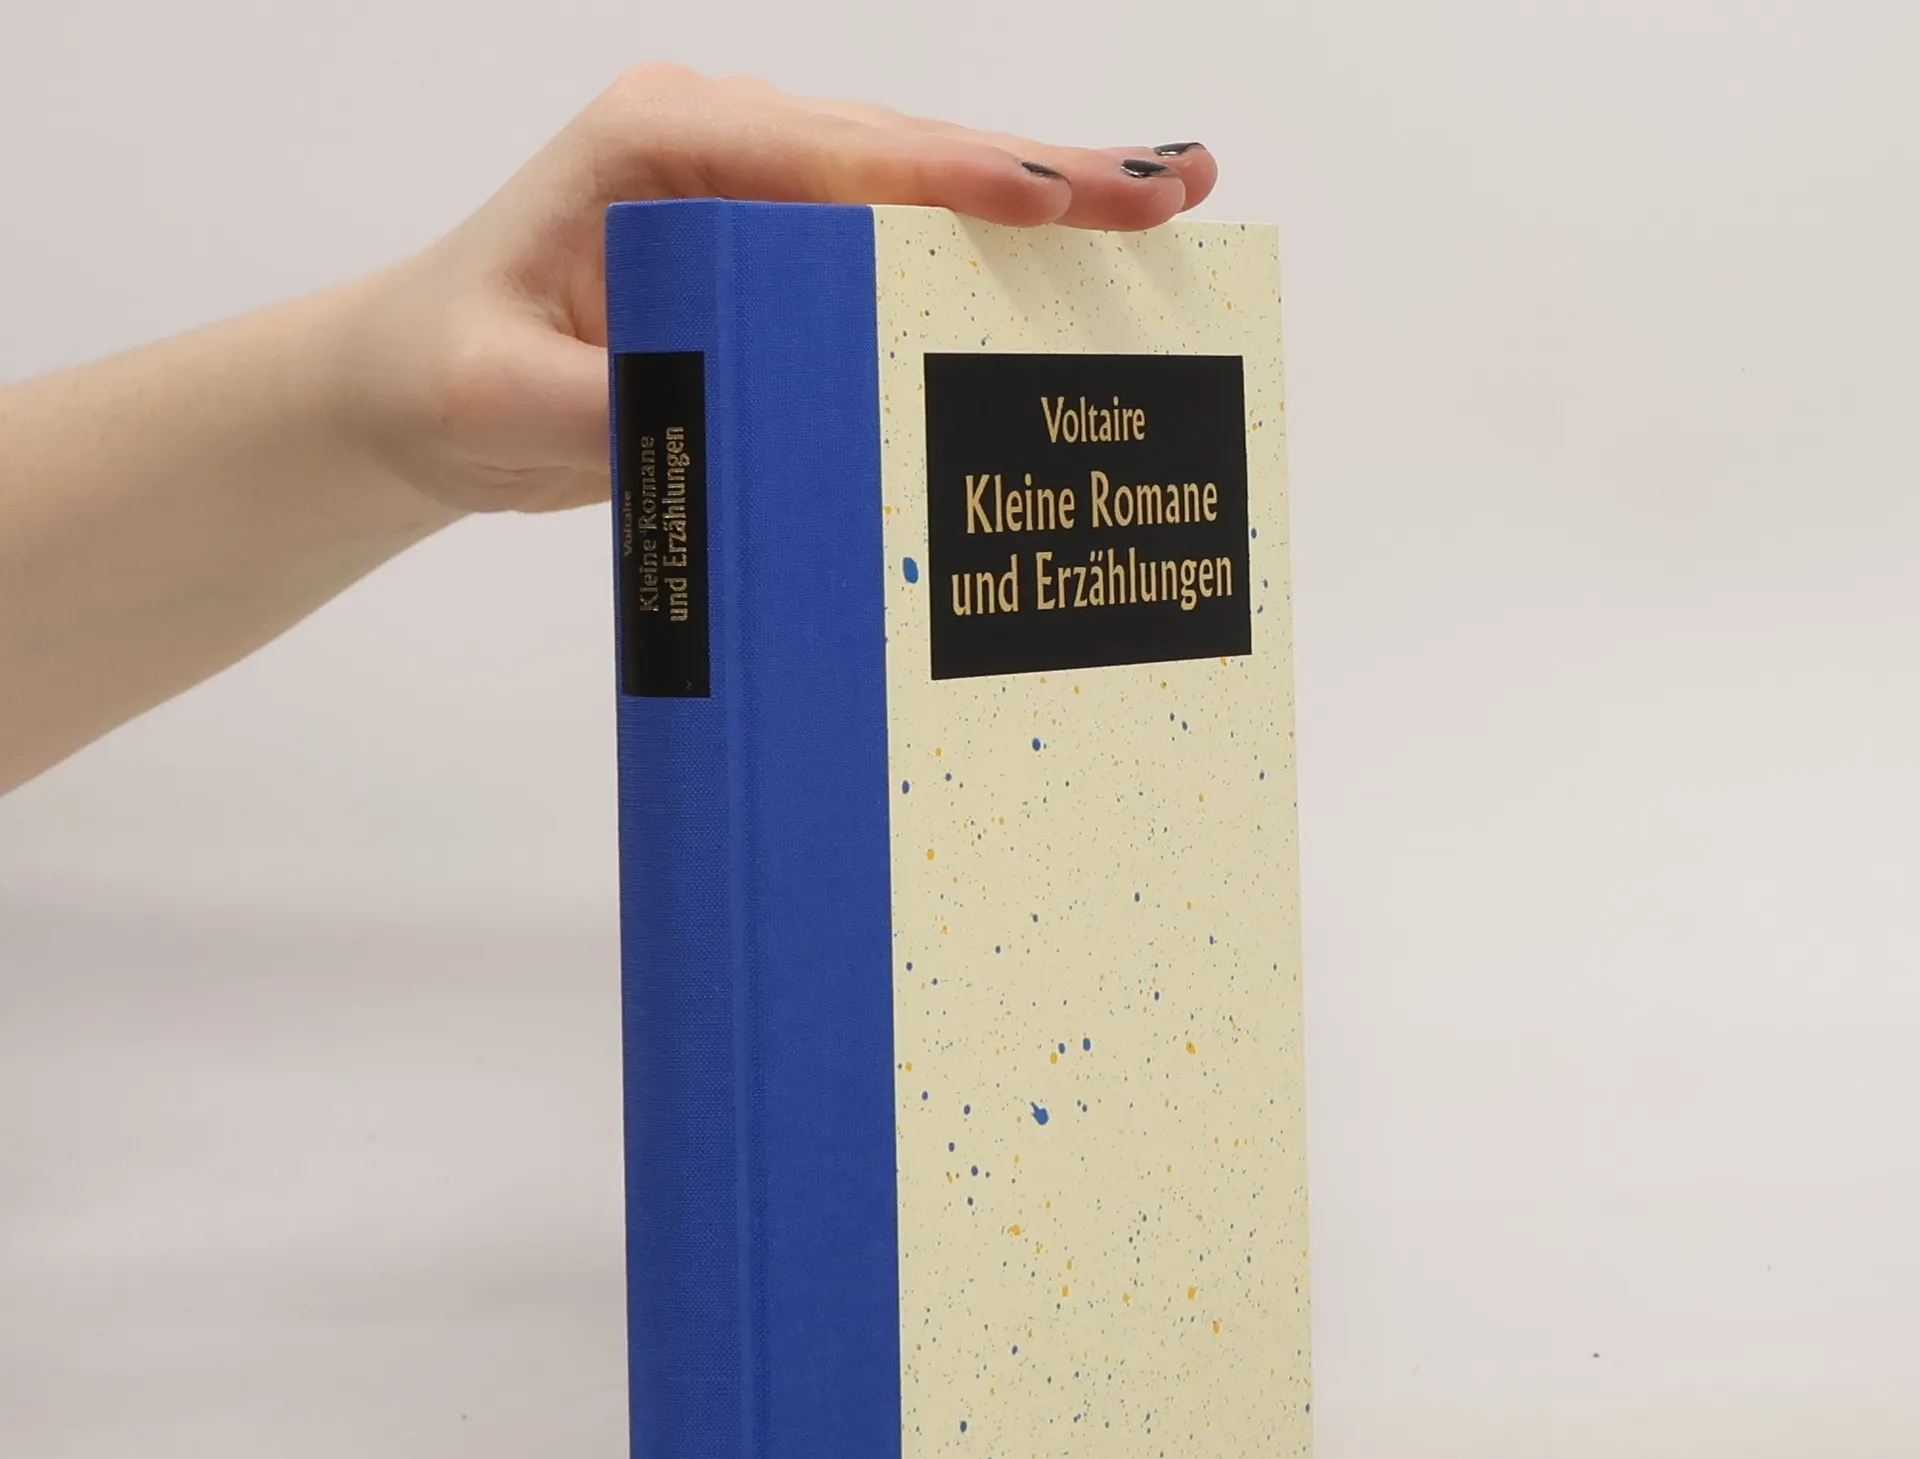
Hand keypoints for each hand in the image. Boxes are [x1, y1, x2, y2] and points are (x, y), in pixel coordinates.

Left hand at [334, 65, 1217, 516]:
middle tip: (1169, 190)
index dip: (949, 179)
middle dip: (1042, 175)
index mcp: (659, 145)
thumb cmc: (447, 372)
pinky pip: (892, 243)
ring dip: (1038, 201)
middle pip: (905, 153)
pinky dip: (982, 255)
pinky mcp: (774, 253)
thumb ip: (610, 403)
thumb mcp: (504, 398)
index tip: (1052, 200)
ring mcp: (756, 195)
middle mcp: (721, 148)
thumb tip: (726, 417)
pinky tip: (1067, 263)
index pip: (830, 155)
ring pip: (917, 188)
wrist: (416, 388)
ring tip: (1163, 203)